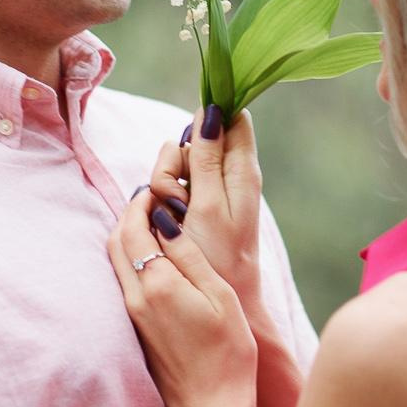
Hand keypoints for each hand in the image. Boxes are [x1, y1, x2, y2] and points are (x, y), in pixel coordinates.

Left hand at [107, 183, 255, 406]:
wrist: (209, 406)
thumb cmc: (227, 353)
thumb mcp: (219, 296)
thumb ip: (189, 255)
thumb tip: (165, 219)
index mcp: (158, 285)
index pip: (134, 228)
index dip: (142, 203)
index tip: (157, 188)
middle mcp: (136, 297)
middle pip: (116, 240)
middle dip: (130, 213)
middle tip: (154, 198)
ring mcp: (132, 313)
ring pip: (115, 260)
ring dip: (129, 234)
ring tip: (155, 221)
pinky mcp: (135, 326)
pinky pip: (123, 278)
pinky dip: (132, 256)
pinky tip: (155, 255)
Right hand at [148, 105, 263, 315]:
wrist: (222, 297)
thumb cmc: (219, 257)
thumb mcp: (209, 206)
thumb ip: (209, 159)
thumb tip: (211, 109)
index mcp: (243, 171)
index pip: (233, 118)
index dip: (210, 117)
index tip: (194, 136)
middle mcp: (228, 174)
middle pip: (193, 138)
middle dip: (176, 160)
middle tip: (180, 195)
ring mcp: (208, 188)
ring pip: (175, 160)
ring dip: (165, 182)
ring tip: (174, 214)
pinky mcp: (191, 203)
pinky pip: (169, 184)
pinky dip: (163, 198)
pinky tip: (169, 220)